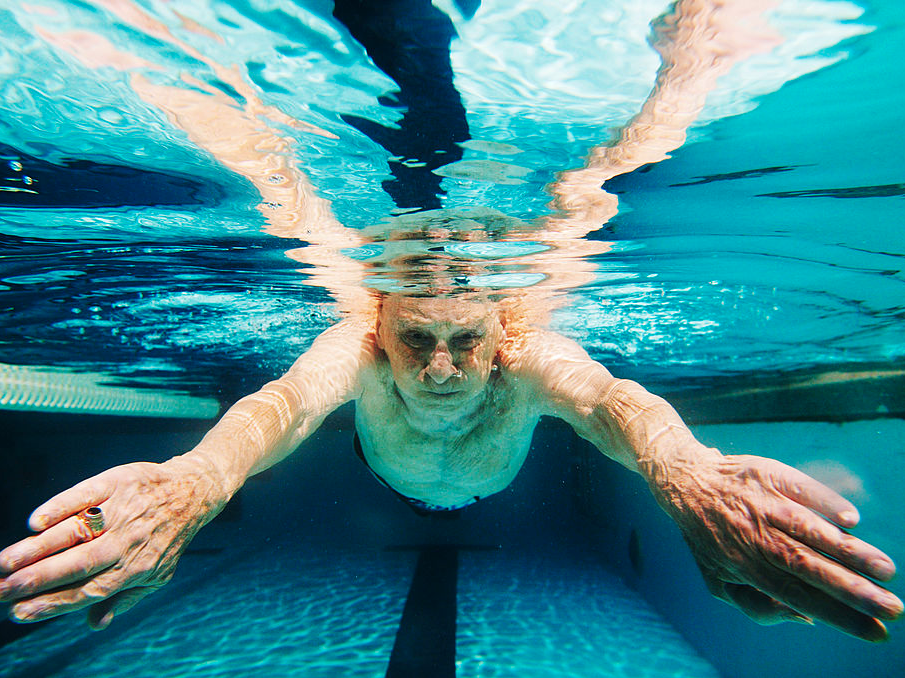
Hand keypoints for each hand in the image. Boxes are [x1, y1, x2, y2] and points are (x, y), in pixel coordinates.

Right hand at [0, 457, 226, 629]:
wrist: (194, 491)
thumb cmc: (167, 537)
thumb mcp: (157, 573)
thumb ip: (124, 598)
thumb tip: (94, 625)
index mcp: (136, 567)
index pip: (89, 591)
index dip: (54, 604)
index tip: (19, 613)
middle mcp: (128, 541)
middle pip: (78, 564)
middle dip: (37, 580)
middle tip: (1, 591)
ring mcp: (122, 511)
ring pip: (76, 532)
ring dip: (38, 548)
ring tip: (5, 563)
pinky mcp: (118, 483)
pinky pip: (86, 495)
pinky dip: (62, 506)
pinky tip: (36, 521)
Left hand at [657, 453, 902, 640]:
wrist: (686, 481)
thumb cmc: (710, 538)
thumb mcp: (718, 581)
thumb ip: (757, 607)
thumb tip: (806, 618)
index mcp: (746, 566)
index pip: (799, 598)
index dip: (838, 616)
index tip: (877, 632)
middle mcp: (756, 536)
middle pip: (807, 567)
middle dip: (853, 591)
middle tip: (894, 609)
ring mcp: (763, 504)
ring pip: (808, 530)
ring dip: (848, 551)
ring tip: (885, 570)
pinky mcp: (768, 475)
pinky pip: (800, 488)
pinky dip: (824, 502)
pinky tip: (850, 519)